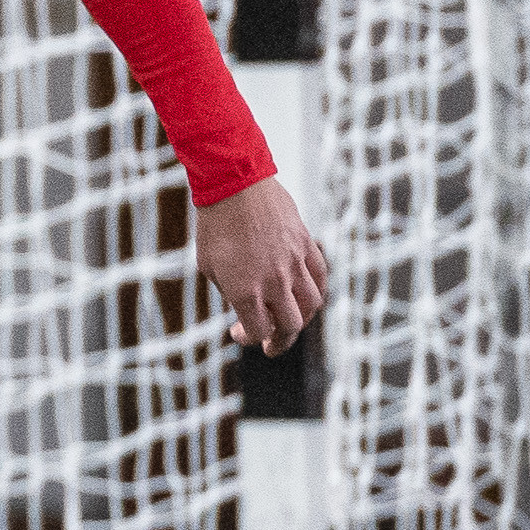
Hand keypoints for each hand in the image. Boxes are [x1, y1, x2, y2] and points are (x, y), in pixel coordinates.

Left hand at [193, 175, 326, 356]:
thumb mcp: (209, 266)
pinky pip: (321, 277)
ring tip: (289, 320)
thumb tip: (244, 307)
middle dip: (280, 340)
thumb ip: (230, 291)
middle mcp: (274, 282)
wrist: (234, 185)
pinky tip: (307, 295)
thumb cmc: (214, 225)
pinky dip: (316, 291)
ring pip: (312, 305)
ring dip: (301, 318)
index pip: (258, 331)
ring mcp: (294, 263)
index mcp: (246, 291)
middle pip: (290, 326)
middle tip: (271, 344)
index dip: (248, 338)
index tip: (239, 332)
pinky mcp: (306, 245)